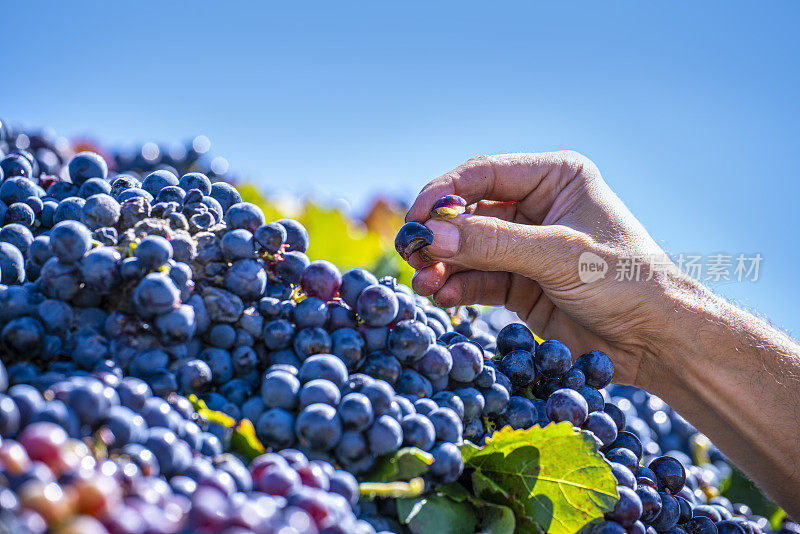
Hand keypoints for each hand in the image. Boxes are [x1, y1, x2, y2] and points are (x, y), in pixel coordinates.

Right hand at [406, 151, 682, 386]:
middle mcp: (536, 207)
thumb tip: (429, 236)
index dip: (444, 193)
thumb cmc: (627, 282)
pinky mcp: (519, 284)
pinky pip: (476, 280)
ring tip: (423, 282)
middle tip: (412, 254)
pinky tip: (442, 298)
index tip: (416, 218)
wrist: (658, 341)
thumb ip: (494, 244)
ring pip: (467, 249)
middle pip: (469, 213)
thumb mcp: (560, 255)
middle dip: (440, 235)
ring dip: (442, 265)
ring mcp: (525, 247)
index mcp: (555, 178)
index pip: (484, 173)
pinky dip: (456, 288)